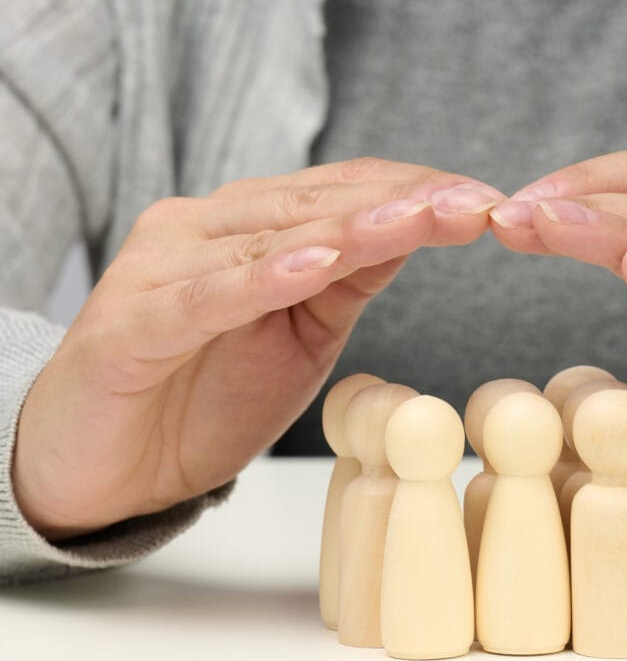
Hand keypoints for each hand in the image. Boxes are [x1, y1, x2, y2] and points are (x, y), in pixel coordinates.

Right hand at [14, 158, 501, 537]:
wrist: (105, 467)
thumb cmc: (202, 398)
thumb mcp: (299, 336)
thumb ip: (345, 281)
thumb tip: (412, 230)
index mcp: (247, 230)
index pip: (342, 193)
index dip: (416, 193)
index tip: (487, 203)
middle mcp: (202, 232)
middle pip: (315, 203)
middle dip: (403, 203)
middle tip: (476, 203)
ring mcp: (162, 271)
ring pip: (269, 239)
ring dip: (350, 227)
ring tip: (417, 218)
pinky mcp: (130, 325)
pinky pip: (207, 296)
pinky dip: (262, 278)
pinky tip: (314, 265)